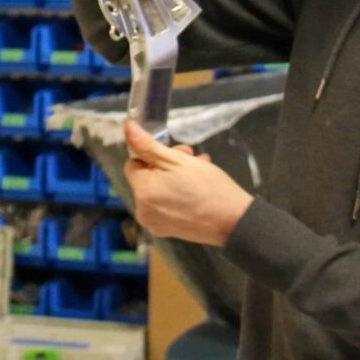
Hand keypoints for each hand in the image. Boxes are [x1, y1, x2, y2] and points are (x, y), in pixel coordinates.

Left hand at [124, 120, 253, 245]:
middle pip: (146, 178)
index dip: (154, 154)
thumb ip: (148, 145)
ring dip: (174, 179)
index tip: (177, 152)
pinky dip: (176, 197)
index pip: (134, 164)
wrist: (233, 220)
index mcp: (142, 191)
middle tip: (192, 159)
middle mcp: (142, 210)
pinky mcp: (167, 231)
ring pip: (157, 191)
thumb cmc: (208, 187)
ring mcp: (154, 223)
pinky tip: (196, 192)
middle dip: (167, 166)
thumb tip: (127, 128)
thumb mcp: (178, 160)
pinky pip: (165, 207)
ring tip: (199, 173)